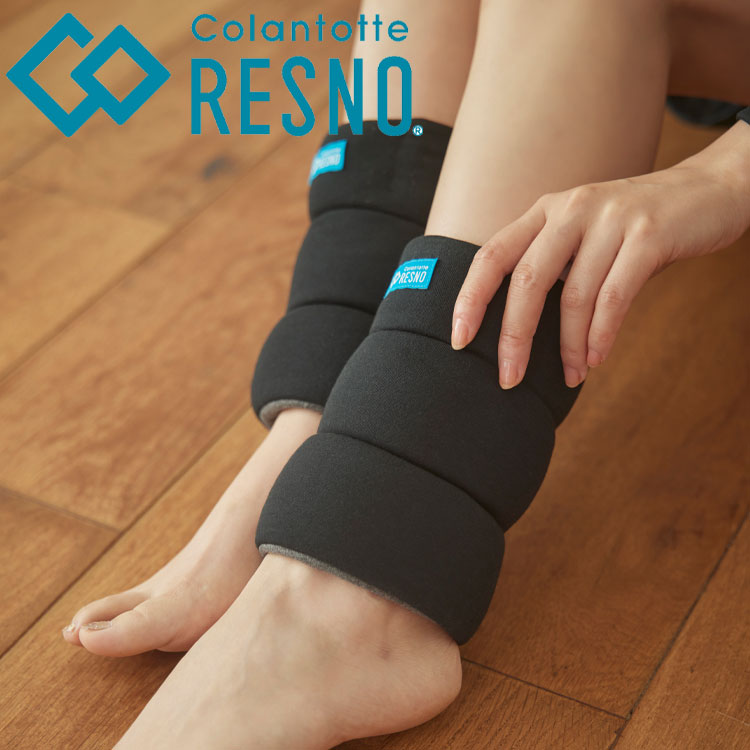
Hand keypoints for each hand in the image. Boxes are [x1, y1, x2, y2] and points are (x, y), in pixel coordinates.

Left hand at [451, 124, 749, 388]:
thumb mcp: (582, 234)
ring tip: (570, 374)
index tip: (457, 339)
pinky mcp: (649, 234)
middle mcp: (570, 209)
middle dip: (513, 337)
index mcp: (544, 211)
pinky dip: (601, 335)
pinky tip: (595, 358)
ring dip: (567, 346)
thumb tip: (515, 331)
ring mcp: (611, 218)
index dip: (469, 298)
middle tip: (508, 378)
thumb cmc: (633, 227)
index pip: (491, 256)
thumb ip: (550, 266)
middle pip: (526, 281)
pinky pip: (615, 297)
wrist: (708, 190)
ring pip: (574, 296)